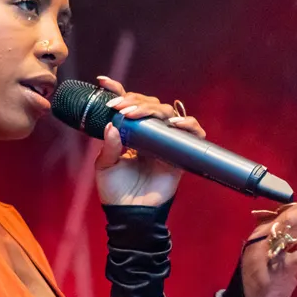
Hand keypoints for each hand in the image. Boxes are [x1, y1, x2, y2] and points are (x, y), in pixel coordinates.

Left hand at [93, 76, 206, 206]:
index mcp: (130, 132)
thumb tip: (113, 124)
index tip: (104, 82)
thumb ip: (108, 146)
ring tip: (134, 115)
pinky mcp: (181, 153)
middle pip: (149, 104)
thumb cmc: (116, 191)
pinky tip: (173, 124)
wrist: (130, 214)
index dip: (119, 91)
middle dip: (133, 101)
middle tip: (119, 108)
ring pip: (168, 112)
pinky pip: (193, 132)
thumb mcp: (105, 166)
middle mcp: (149, 133)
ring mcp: (166, 141)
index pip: (128, 105)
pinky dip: (187, 124)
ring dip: (152, 109)